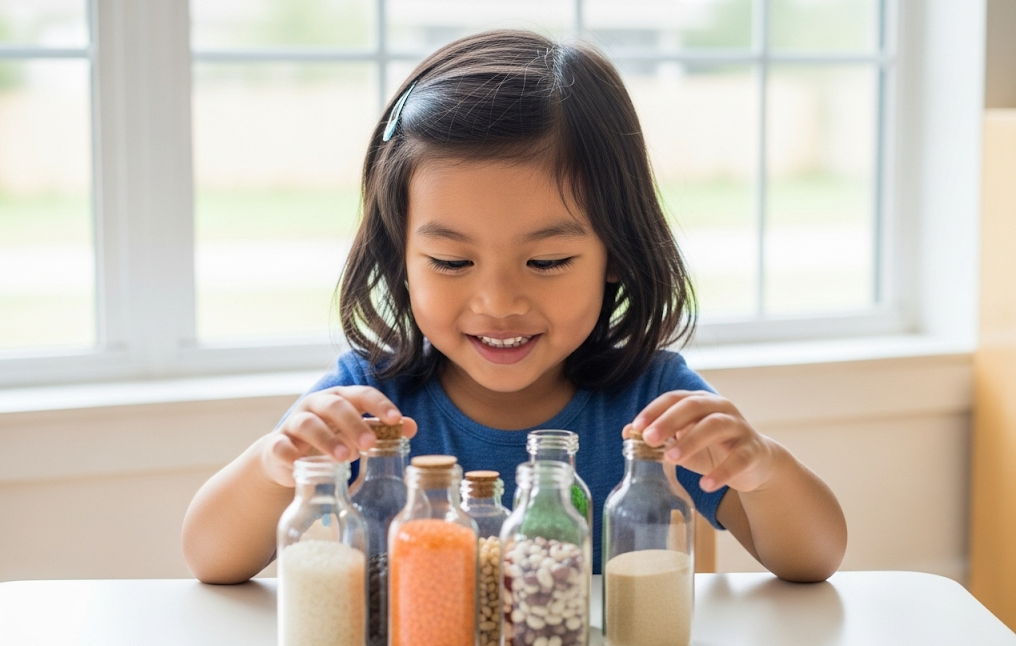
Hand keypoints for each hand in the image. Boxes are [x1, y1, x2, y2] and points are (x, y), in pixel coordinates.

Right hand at [261, 386, 417, 486]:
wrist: (286, 455)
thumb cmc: (329, 438)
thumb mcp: (355, 432)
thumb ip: (380, 429)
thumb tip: (411, 427)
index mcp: (339, 398)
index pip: (362, 394)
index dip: (379, 405)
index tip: (396, 420)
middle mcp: (316, 406)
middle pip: (335, 406)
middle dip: (354, 423)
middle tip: (370, 443)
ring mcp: (294, 423)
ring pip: (308, 424)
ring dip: (327, 439)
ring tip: (346, 458)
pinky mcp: (276, 445)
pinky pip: (281, 446)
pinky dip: (291, 454)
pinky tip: (301, 466)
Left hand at [628, 390, 776, 493]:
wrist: (756, 463)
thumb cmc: (713, 449)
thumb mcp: (684, 442)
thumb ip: (660, 438)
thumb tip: (627, 433)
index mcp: (700, 402)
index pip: (674, 398)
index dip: (654, 410)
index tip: (636, 427)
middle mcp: (720, 408)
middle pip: (693, 406)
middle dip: (669, 421)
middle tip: (649, 438)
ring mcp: (739, 426)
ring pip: (715, 426)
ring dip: (691, 441)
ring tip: (672, 458)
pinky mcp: (753, 449)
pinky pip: (739, 458)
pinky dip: (722, 472)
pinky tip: (705, 485)